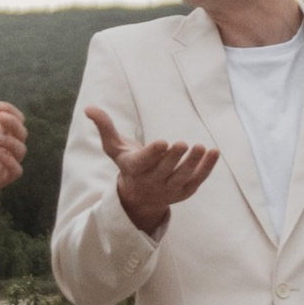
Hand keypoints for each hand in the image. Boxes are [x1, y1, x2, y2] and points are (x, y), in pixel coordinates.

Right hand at [89, 103, 218, 237]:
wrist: (140, 196)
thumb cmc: (128, 163)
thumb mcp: (114, 148)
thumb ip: (105, 127)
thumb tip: (89, 108)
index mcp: (134, 170)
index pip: (142, 164)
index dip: (152, 154)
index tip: (162, 142)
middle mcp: (151, 182)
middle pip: (164, 170)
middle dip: (173, 158)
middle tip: (182, 143)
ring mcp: (169, 190)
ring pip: (182, 177)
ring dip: (192, 163)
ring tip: (201, 147)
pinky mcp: (184, 192)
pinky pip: (197, 180)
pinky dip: (206, 168)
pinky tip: (213, 152)